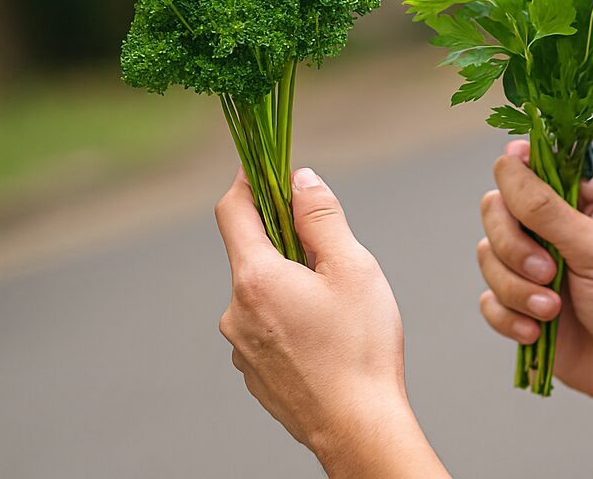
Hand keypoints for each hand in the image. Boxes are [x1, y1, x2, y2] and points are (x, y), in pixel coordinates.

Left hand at [215, 167, 436, 473]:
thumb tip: (300, 180)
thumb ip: (322, 218)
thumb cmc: (360, 348)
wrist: (356, 426)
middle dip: (287, 242)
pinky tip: (326, 337)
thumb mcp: (353, 267)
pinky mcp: (252, 371)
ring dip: (291, 284)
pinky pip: (265, 326)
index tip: (264, 166)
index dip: (247, 180)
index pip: (232, 210)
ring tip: (338, 308)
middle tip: (333, 255)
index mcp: (256, 278)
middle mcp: (235, 310)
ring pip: (262, 293)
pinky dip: (289, 318)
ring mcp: (240, 345)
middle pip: (252, 253)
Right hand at [477, 141, 592, 404]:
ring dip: (516, 289)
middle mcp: (549, 224)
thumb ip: (547, 209)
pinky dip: (508, 318)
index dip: (515, 177)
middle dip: (514, 247)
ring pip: (487, 257)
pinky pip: (487, 300)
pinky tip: (537, 331)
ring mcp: (531, 264)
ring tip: (552, 310)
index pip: (528, 165)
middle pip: (495, 210)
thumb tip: (508, 161)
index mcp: (578, 197)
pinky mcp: (519, 303)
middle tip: (548, 272)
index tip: (521, 205)